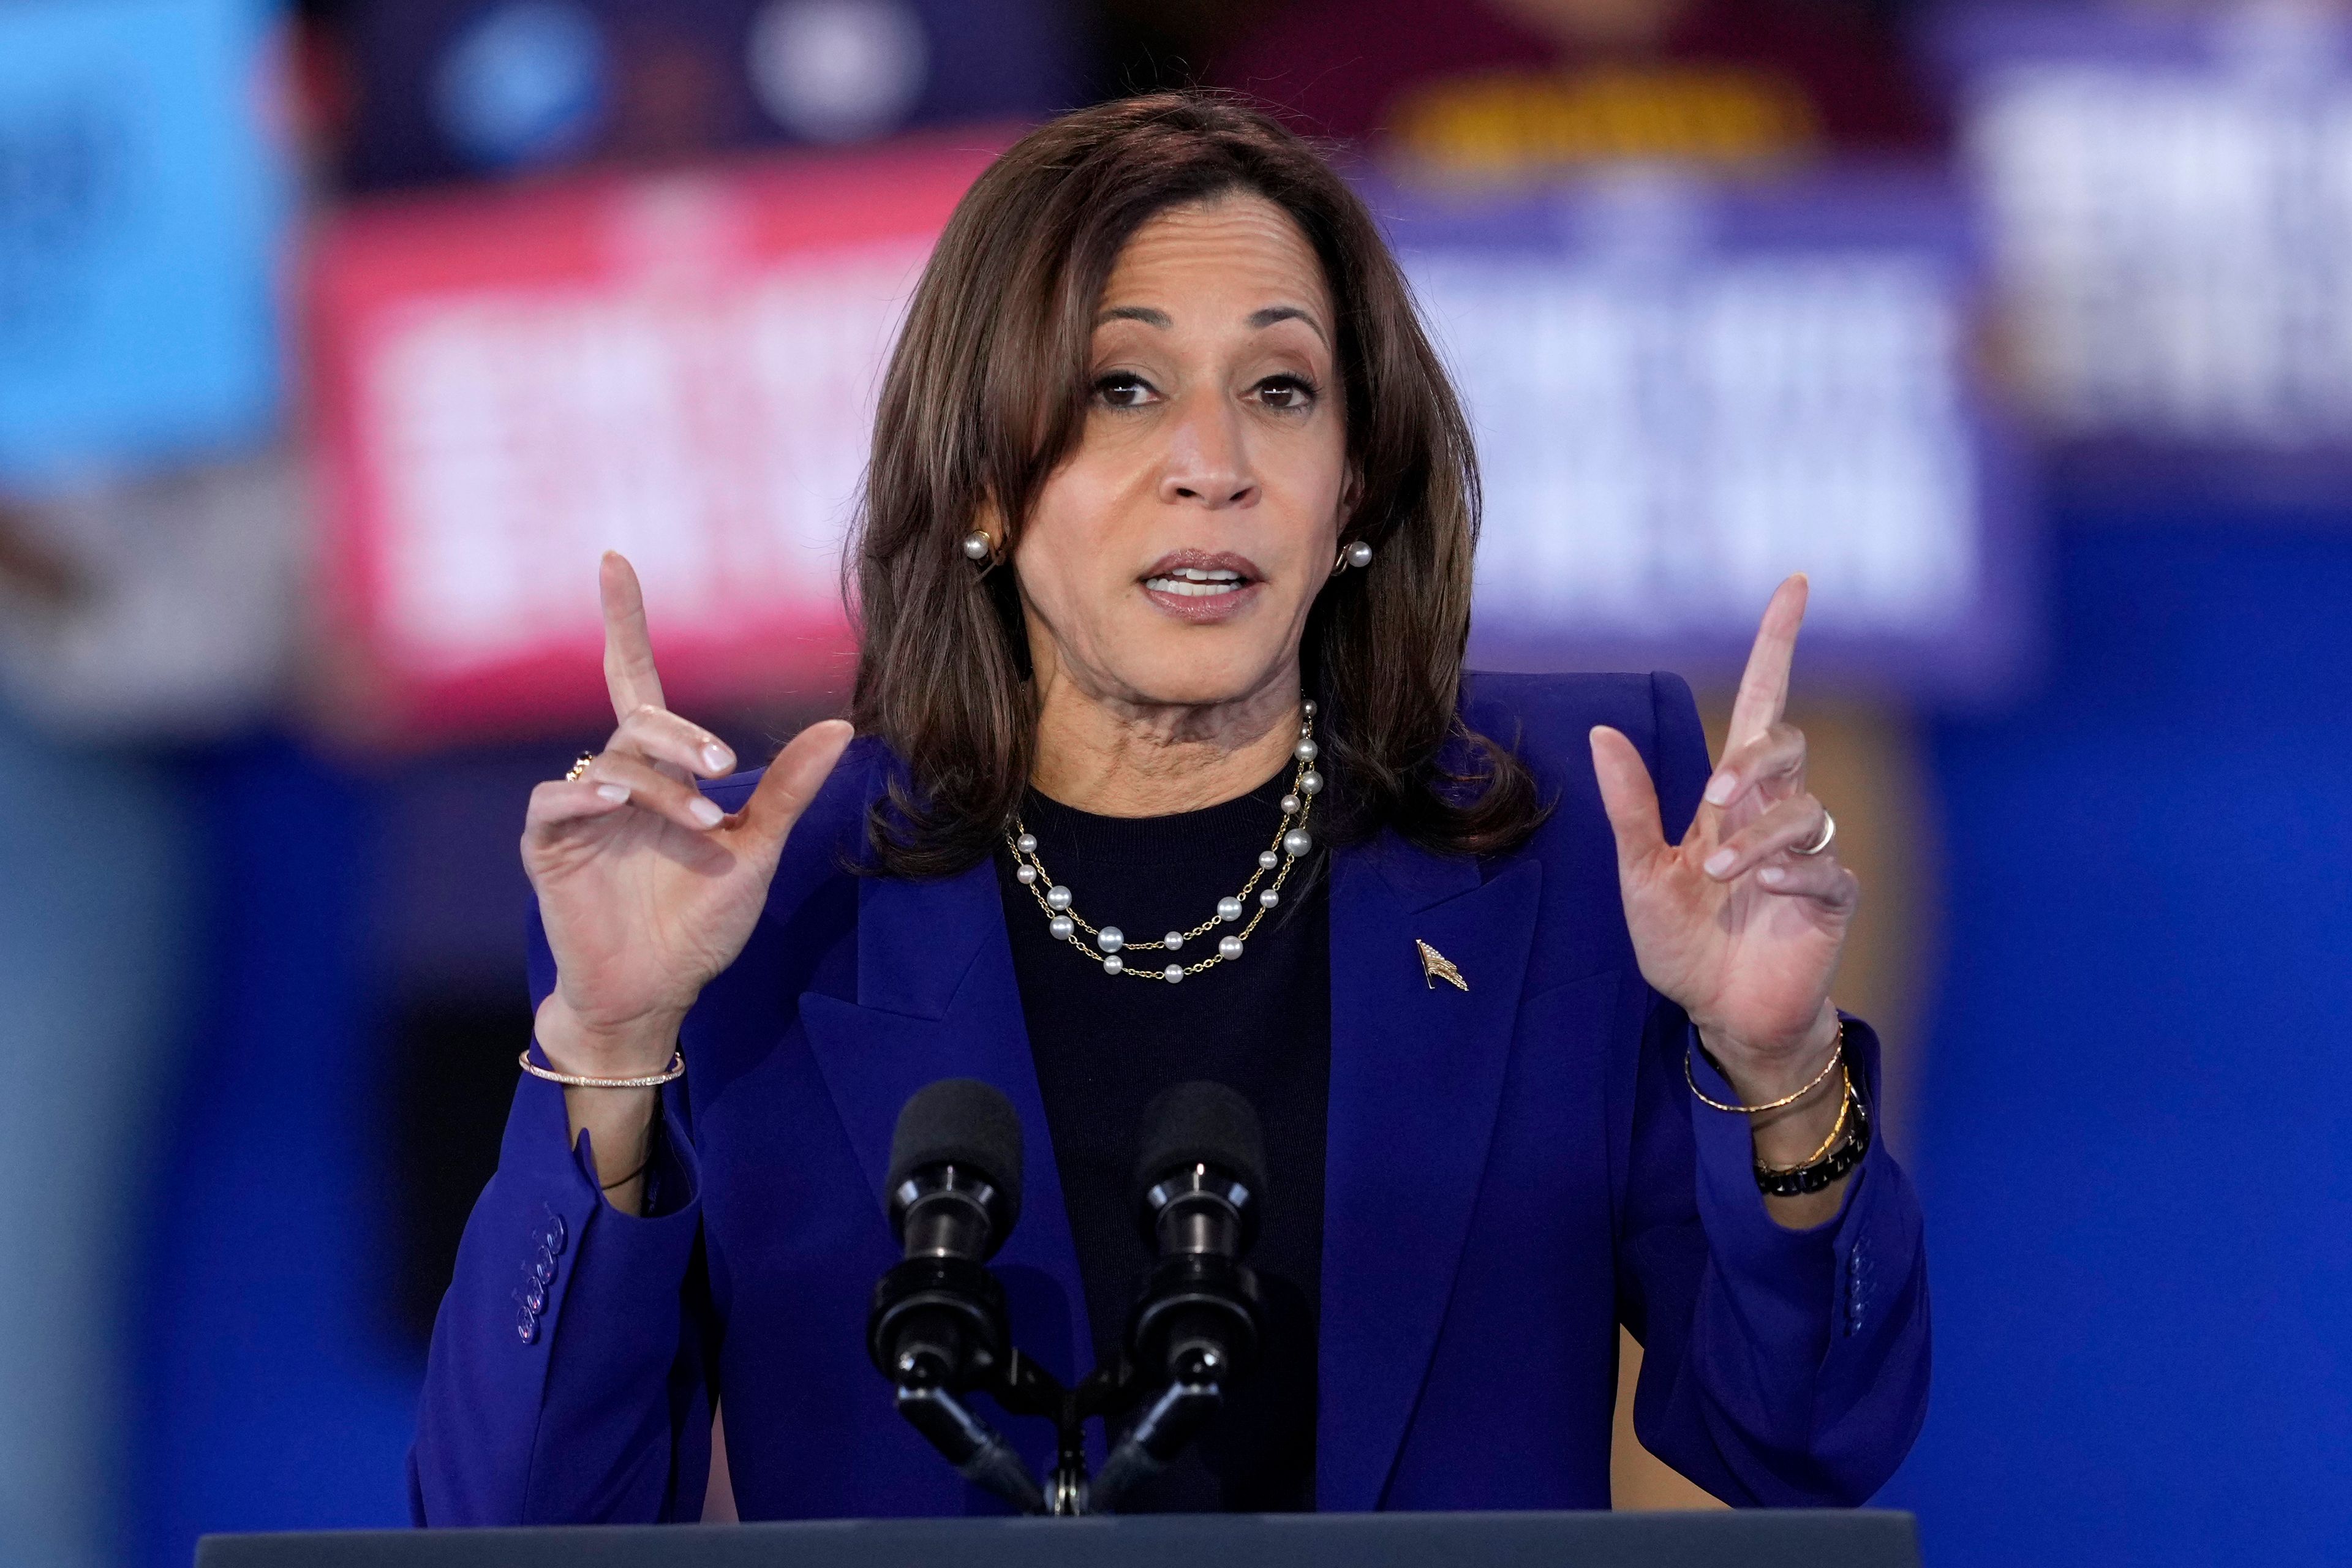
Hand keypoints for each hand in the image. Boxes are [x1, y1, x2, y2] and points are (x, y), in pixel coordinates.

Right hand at [523, 552, 853, 1075]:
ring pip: (611, 762)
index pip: (635, 678)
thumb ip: (788, 787)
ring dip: (659, 787)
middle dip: (682, 735)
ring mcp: (578, 810)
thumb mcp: (759, 849)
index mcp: (658, 769)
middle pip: (637, 720)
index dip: (623, 621)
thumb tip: (842, 724)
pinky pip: (555, 802)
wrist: (661, 990)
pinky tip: (612, 800)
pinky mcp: (550, 847)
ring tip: (704, 824)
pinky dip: (584, 794)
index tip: (614, 560)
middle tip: (725, 768)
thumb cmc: (703, 920)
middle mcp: (615, 777)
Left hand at [1588, 575, 1856, 1102]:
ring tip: (1725, 872)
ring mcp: (1808, 855)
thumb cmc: (1681, 942)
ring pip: (1806, 808)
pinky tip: (1765, 895)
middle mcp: (1773, 813)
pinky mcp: (1830, 898)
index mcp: (1731, 797)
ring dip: (1762, 835)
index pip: (1760, 703)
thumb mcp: (1640, 872)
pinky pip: (1824, 868)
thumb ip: (1628, 806)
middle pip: (1788, 744)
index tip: (1794, 585)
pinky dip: (1791, 875)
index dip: (1777, 644)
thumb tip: (1601, 731)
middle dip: (1757, 760)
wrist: (1719, 1013)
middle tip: (1716, 798)